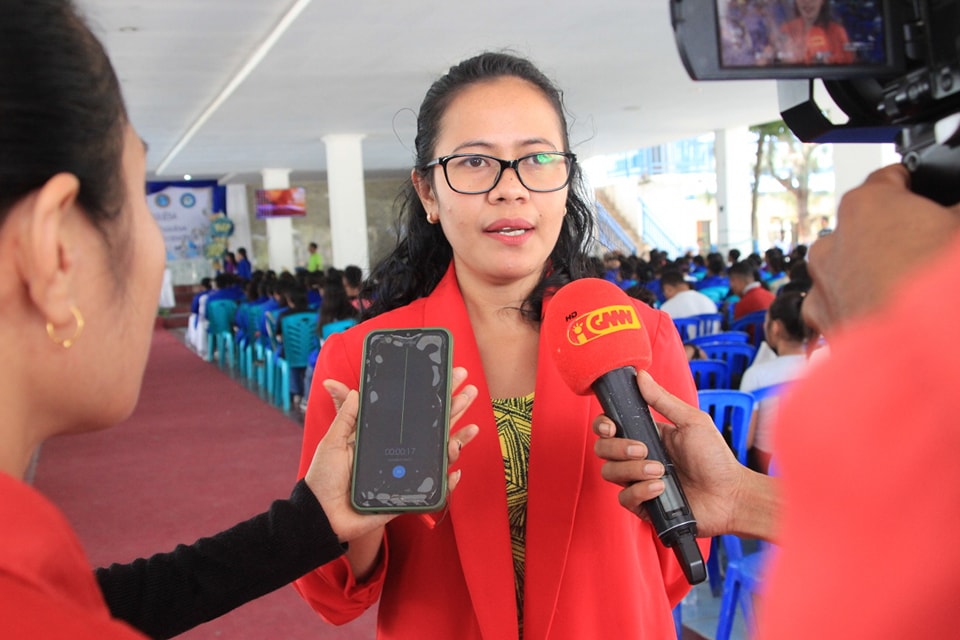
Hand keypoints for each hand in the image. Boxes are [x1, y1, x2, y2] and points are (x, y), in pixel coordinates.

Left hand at [303, 367, 478, 542]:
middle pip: (433, 429)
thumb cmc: (324, 477)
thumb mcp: (333, 442)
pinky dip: (448, 483)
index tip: (448, 376)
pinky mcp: (407, 496)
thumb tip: (353, 390)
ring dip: (458, 442)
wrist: (320, 514)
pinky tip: (455, 472)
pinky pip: (433, 490)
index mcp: (384, 436)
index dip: (432, 396)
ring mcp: (405, 473)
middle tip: (470, 392)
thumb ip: (345, 417)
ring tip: (468, 431)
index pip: (414, 412)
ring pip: (439, 456)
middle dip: (454, 410)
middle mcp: (399, 452)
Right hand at [593, 371, 752, 538]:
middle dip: (617, 447)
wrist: (730, 496)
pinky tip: (660, 488)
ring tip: (660, 470)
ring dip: (632, 470)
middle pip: (603, 449)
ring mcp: (639, 481)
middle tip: (643, 449)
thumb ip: (663, 400)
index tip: (610, 426)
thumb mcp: (692, 422)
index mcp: (647, 436)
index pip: (610, 428)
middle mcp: (638, 458)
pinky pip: (624, 498)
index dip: (603, 426)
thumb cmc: (716, 458)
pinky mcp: (644, 505)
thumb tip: (641, 375)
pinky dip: (640, 491)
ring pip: (610, 473)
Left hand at [804, 164, 959, 334]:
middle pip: (865, 227)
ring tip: (913, 290)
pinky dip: (865, 309)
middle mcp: (832, 244)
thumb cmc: (939, 288)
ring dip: (875, 274)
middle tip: (928, 249)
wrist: (924, 357)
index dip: (915, 184)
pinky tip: (894, 318)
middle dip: (895, 235)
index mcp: (866, 206)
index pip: (889, 178)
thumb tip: (953, 213)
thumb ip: (955, 212)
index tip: (926, 189)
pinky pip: (844, 308)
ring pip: (849, 269)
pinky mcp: (824, 326)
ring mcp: (823, 287)